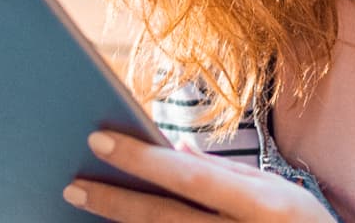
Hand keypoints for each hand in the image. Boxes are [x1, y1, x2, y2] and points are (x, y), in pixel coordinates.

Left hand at [65, 130, 333, 221]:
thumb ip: (228, 174)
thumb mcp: (281, 193)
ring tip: (86, 205)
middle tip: (73, 186)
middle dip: (115, 201)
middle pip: (164, 220)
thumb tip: (175, 147)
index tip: (99, 140)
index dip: (143, 159)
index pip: (191, 177)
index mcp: (264, 206)